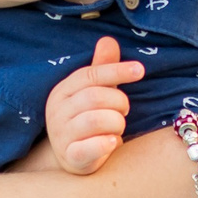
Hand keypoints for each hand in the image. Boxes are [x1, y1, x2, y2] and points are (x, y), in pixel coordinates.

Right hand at [44, 37, 143, 173]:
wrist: (73, 157)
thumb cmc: (87, 119)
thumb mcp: (94, 92)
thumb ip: (101, 69)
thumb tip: (108, 40)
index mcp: (62, 91)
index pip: (90, 74)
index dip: (116, 70)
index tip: (140, 70)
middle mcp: (57, 111)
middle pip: (94, 97)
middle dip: (119, 102)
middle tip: (125, 110)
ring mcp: (61, 135)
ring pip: (95, 120)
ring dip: (116, 123)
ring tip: (118, 127)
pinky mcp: (70, 157)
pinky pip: (88, 148)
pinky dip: (105, 144)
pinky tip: (113, 142)